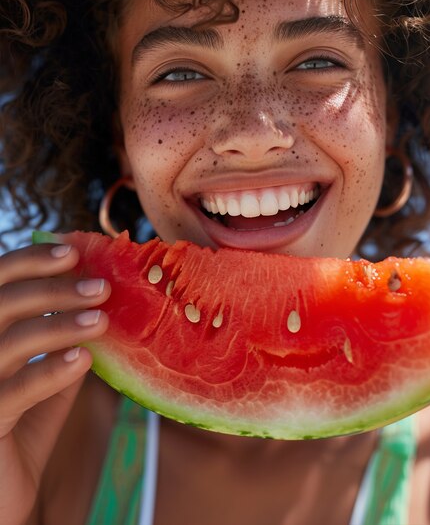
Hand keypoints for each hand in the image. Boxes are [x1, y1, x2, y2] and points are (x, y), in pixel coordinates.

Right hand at [0, 243, 109, 524]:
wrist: (4, 494)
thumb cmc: (24, 426)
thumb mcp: (46, 374)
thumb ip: (63, 338)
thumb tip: (101, 294)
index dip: (30, 260)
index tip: (73, 252)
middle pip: (1, 302)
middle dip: (52, 288)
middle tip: (101, 287)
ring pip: (10, 340)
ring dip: (59, 324)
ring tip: (101, 320)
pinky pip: (14, 392)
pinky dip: (49, 371)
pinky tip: (83, 359)